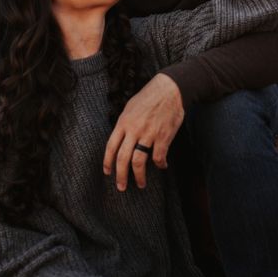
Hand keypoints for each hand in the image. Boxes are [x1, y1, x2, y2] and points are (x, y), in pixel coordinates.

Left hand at [103, 73, 183, 190]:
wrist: (170, 89)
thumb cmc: (149, 96)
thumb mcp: (130, 107)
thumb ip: (125, 123)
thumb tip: (120, 137)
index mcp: (124, 122)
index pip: (111, 146)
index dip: (107, 162)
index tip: (107, 172)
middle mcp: (134, 130)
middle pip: (122, 158)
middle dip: (120, 175)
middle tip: (121, 187)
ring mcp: (148, 134)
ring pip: (139, 161)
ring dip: (139, 176)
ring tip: (141, 184)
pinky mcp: (163, 137)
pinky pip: (159, 157)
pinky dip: (160, 165)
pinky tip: (162, 166)